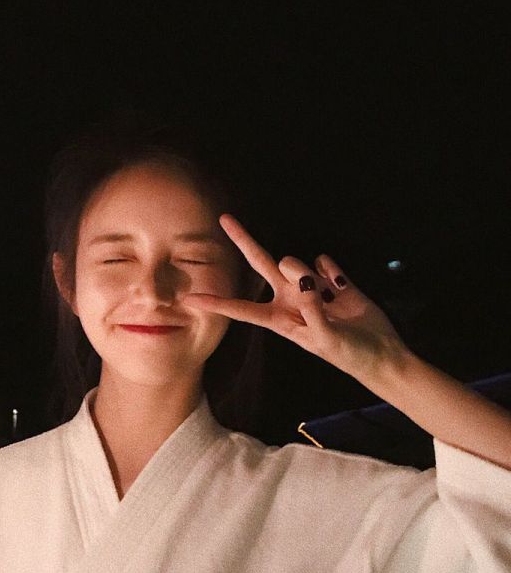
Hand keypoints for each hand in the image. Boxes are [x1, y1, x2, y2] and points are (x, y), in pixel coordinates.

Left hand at [183, 214, 410, 382]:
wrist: (381, 353)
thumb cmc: (347, 354)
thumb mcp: (323, 338)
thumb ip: (309, 307)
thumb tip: (303, 276)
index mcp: (279, 319)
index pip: (242, 309)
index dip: (217, 303)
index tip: (190, 298)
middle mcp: (289, 298)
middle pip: (261, 263)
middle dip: (244, 241)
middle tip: (225, 218)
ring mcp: (310, 287)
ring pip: (298, 262)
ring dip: (310, 275)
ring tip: (329, 299)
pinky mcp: (334, 279)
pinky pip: (326, 261)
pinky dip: (333, 271)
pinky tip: (343, 287)